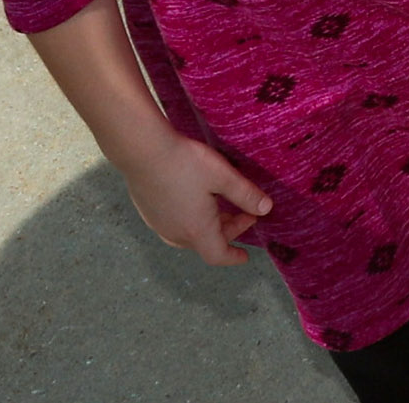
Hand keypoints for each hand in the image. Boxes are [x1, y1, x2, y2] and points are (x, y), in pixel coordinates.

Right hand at [117, 132, 271, 266]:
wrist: (143, 150)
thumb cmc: (185, 163)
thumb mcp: (223, 177)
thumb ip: (246, 195)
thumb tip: (266, 209)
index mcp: (196, 230)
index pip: (217, 255)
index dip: (233, 257)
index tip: (245, 256)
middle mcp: (174, 233)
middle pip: (205, 243)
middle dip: (229, 232)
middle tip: (246, 213)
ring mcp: (158, 224)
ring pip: (189, 234)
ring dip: (210, 226)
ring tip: (223, 207)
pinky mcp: (148, 212)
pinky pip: (174, 225)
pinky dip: (192, 220)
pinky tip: (197, 201)